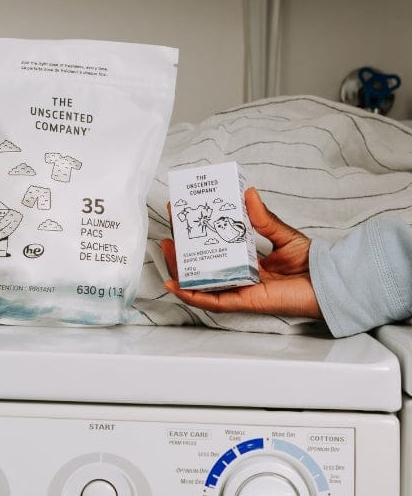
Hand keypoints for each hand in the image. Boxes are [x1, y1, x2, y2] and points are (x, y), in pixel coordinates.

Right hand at [162, 187, 321, 318]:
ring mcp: (241, 290)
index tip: (186, 215)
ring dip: (182, 270)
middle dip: (183, 252)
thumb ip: (263, 218)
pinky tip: (178, 285)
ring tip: (167, 253)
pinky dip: (194, 295)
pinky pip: (214, 301)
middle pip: (204, 266)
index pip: (217, 248)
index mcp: (249, 260)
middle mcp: (241, 276)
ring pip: (202, 284)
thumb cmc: (311, 263)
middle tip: (169, 234)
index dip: (199, 234)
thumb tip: (248, 193)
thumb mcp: (283, 233)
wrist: (328, 283)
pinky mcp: (245, 302)